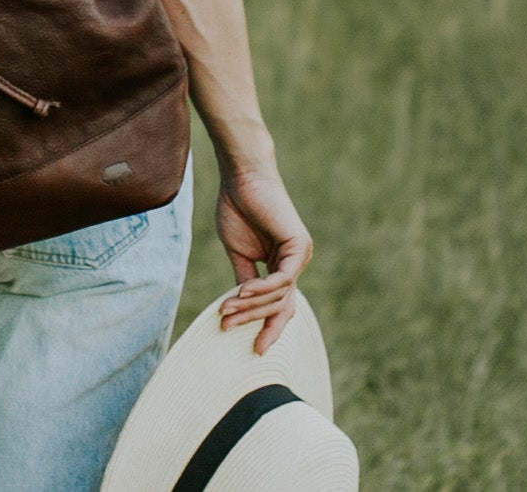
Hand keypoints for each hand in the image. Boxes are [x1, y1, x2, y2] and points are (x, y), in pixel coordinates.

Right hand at [214, 165, 312, 353]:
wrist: (241, 177)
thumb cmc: (238, 207)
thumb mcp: (240, 253)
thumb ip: (246, 281)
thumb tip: (242, 311)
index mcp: (283, 264)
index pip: (280, 305)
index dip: (268, 327)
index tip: (255, 350)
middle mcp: (296, 261)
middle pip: (280, 306)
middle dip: (254, 321)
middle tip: (227, 330)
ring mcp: (300, 254)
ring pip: (280, 296)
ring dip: (250, 306)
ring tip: (226, 310)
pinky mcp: (298, 246)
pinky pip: (282, 280)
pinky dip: (261, 290)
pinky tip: (242, 292)